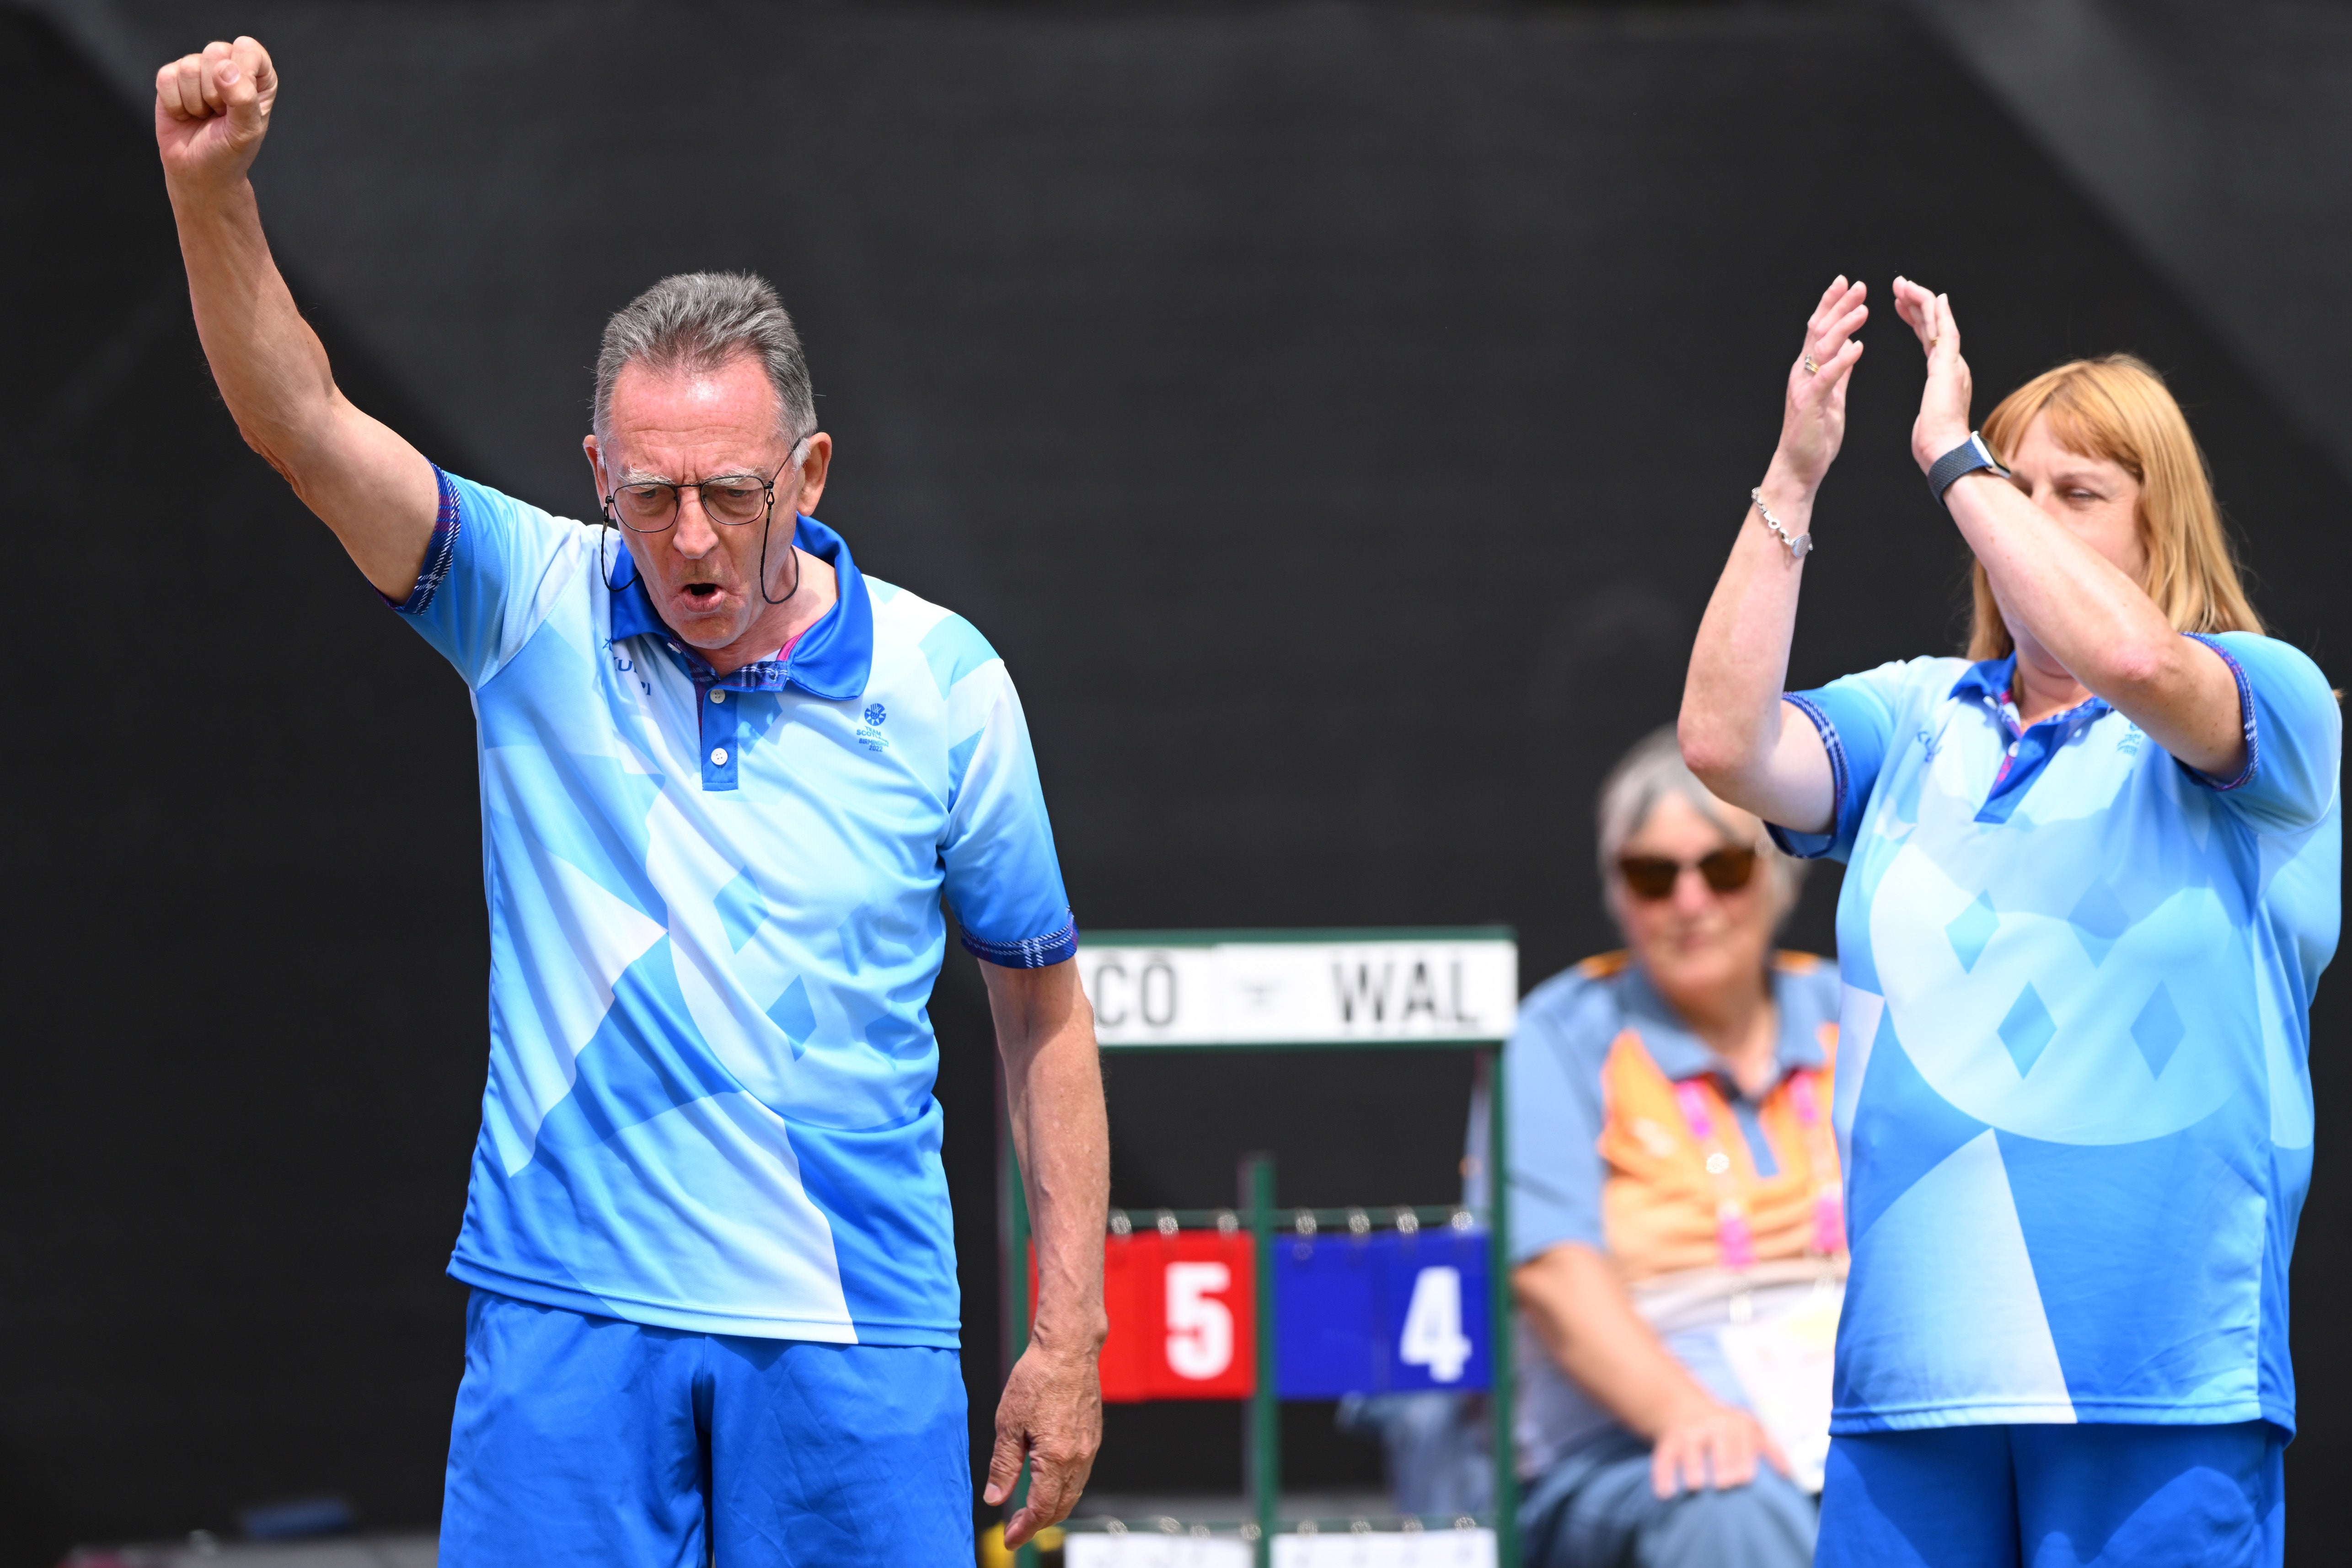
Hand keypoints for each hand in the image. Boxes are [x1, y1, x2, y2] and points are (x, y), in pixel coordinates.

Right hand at [155, 37, 277, 195]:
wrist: (199, 171)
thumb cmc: (230, 152)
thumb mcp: (247, 130)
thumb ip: (243, 98)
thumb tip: (225, 69)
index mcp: (257, 76)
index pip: (248, 48)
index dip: (240, 73)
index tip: (239, 102)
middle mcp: (228, 66)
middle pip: (215, 52)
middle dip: (215, 92)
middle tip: (220, 114)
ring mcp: (198, 70)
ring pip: (189, 66)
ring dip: (195, 102)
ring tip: (204, 116)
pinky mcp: (171, 78)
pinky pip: (166, 77)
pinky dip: (175, 104)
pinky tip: (185, 115)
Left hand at [985, 1340, 1102, 1547]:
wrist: (1068, 1348)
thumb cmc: (1037, 1378)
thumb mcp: (1008, 1424)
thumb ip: (1003, 1466)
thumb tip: (995, 1498)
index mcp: (1056, 1458)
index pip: (1041, 1508)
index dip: (1024, 1529)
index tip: (1009, 1538)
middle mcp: (1079, 1457)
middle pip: (1062, 1507)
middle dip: (1038, 1523)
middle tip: (1015, 1529)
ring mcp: (1090, 1447)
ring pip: (1074, 1492)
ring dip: (1053, 1508)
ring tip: (1029, 1511)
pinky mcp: (1093, 1436)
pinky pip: (1081, 1475)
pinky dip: (1065, 1488)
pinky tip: (1048, 1483)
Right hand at [1648, 1400, 1788, 1498]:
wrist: (1684, 1408)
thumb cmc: (1726, 1429)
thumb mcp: (1750, 1429)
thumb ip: (1771, 1450)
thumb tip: (1787, 1475)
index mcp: (1736, 1425)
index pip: (1742, 1441)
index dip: (1743, 1459)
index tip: (1745, 1479)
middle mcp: (1712, 1425)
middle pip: (1717, 1444)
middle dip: (1721, 1464)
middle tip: (1725, 1484)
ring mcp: (1689, 1433)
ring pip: (1689, 1449)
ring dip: (1692, 1467)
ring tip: (1696, 1487)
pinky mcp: (1668, 1442)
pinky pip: (1663, 1458)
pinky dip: (1662, 1475)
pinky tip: (1664, 1493)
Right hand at [1764, 276, 1867, 497]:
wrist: (1799, 466)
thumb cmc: (1815, 435)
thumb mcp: (1832, 396)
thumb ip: (1839, 371)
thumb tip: (1851, 346)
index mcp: (1807, 369)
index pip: (1818, 329)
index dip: (1831, 304)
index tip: (1847, 284)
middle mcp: (1802, 373)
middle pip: (1818, 331)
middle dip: (1838, 306)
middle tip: (1859, 286)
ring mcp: (1804, 387)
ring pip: (1821, 348)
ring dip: (1843, 327)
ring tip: (1862, 310)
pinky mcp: (1810, 405)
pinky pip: (1827, 378)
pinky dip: (1842, 361)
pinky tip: (1859, 347)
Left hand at [1893, 276, 1973, 471]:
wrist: (1943, 452)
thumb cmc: (1933, 442)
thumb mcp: (1927, 417)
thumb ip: (1930, 408)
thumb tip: (1928, 417)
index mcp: (1943, 374)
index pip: (1928, 338)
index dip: (1915, 318)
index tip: (1900, 304)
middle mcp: (1952, 364)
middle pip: (1933, 325)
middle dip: (1917, 303)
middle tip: (1899, 285)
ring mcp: (1954, 363)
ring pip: (1939, 322)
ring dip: (1923, 301)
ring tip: (1904, 284)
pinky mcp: (1950, 366)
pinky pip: (1946, 332)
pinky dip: (1940, 314)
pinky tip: (1934, 297)